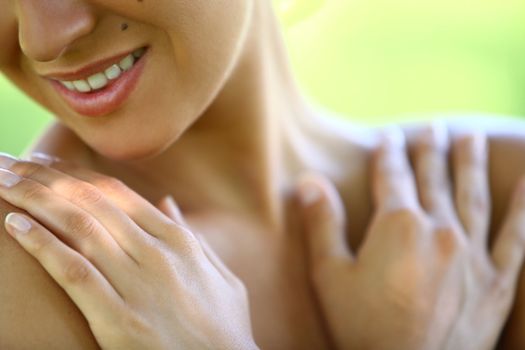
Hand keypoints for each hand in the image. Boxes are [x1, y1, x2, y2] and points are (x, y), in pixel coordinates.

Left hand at [0, 153, 257, 349]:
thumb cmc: (224, 327)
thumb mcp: (220, 274)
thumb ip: (190, 235)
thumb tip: (166, 202)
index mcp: (178, 239)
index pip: (115, 193)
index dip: (74, 173)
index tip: (44, 163)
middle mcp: (156, 253)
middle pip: (90, 202)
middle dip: (44, 178)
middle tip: (8, 163)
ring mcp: (138, 284)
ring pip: (78, 227)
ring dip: (34, 200)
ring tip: (2, 183)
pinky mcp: (119, 320)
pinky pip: (74, 272)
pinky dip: (42, 245)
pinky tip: (15, 226)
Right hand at [296, 126, 524, 349]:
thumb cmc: (362, 329)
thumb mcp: (329, 276)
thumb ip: (322, 223)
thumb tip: (309, 181)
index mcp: (397, 225)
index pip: (392, 175)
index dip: (388, 153)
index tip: (388, 137)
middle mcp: (439, 229)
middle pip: (433, 178)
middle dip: (430, 149)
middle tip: (433, 127)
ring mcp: (471, 253)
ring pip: (472, 195)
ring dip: (469, 163)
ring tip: (469, 138)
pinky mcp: (496, 280)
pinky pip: (515, 236)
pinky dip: (522, 207)